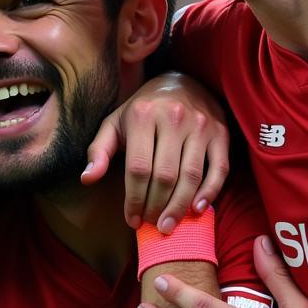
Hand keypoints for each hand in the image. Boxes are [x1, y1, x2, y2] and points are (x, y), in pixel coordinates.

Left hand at [81, 71, 229, 231]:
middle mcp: (173, 118)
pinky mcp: (220, 133)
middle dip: (156, 207)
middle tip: (152, 226)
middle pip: (165, 175)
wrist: (181, 82)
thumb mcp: (115, 123)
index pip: (138, 168)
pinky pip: (219, 168)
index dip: (134, 199)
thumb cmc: (142, 110)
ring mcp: (200, 125)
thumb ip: (99, 150)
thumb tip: (87, 179)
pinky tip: (198, 209)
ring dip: (180, 206)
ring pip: (191, 175)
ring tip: (169, 225)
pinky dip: (210, 192)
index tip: (132, 219)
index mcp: (143, 116)